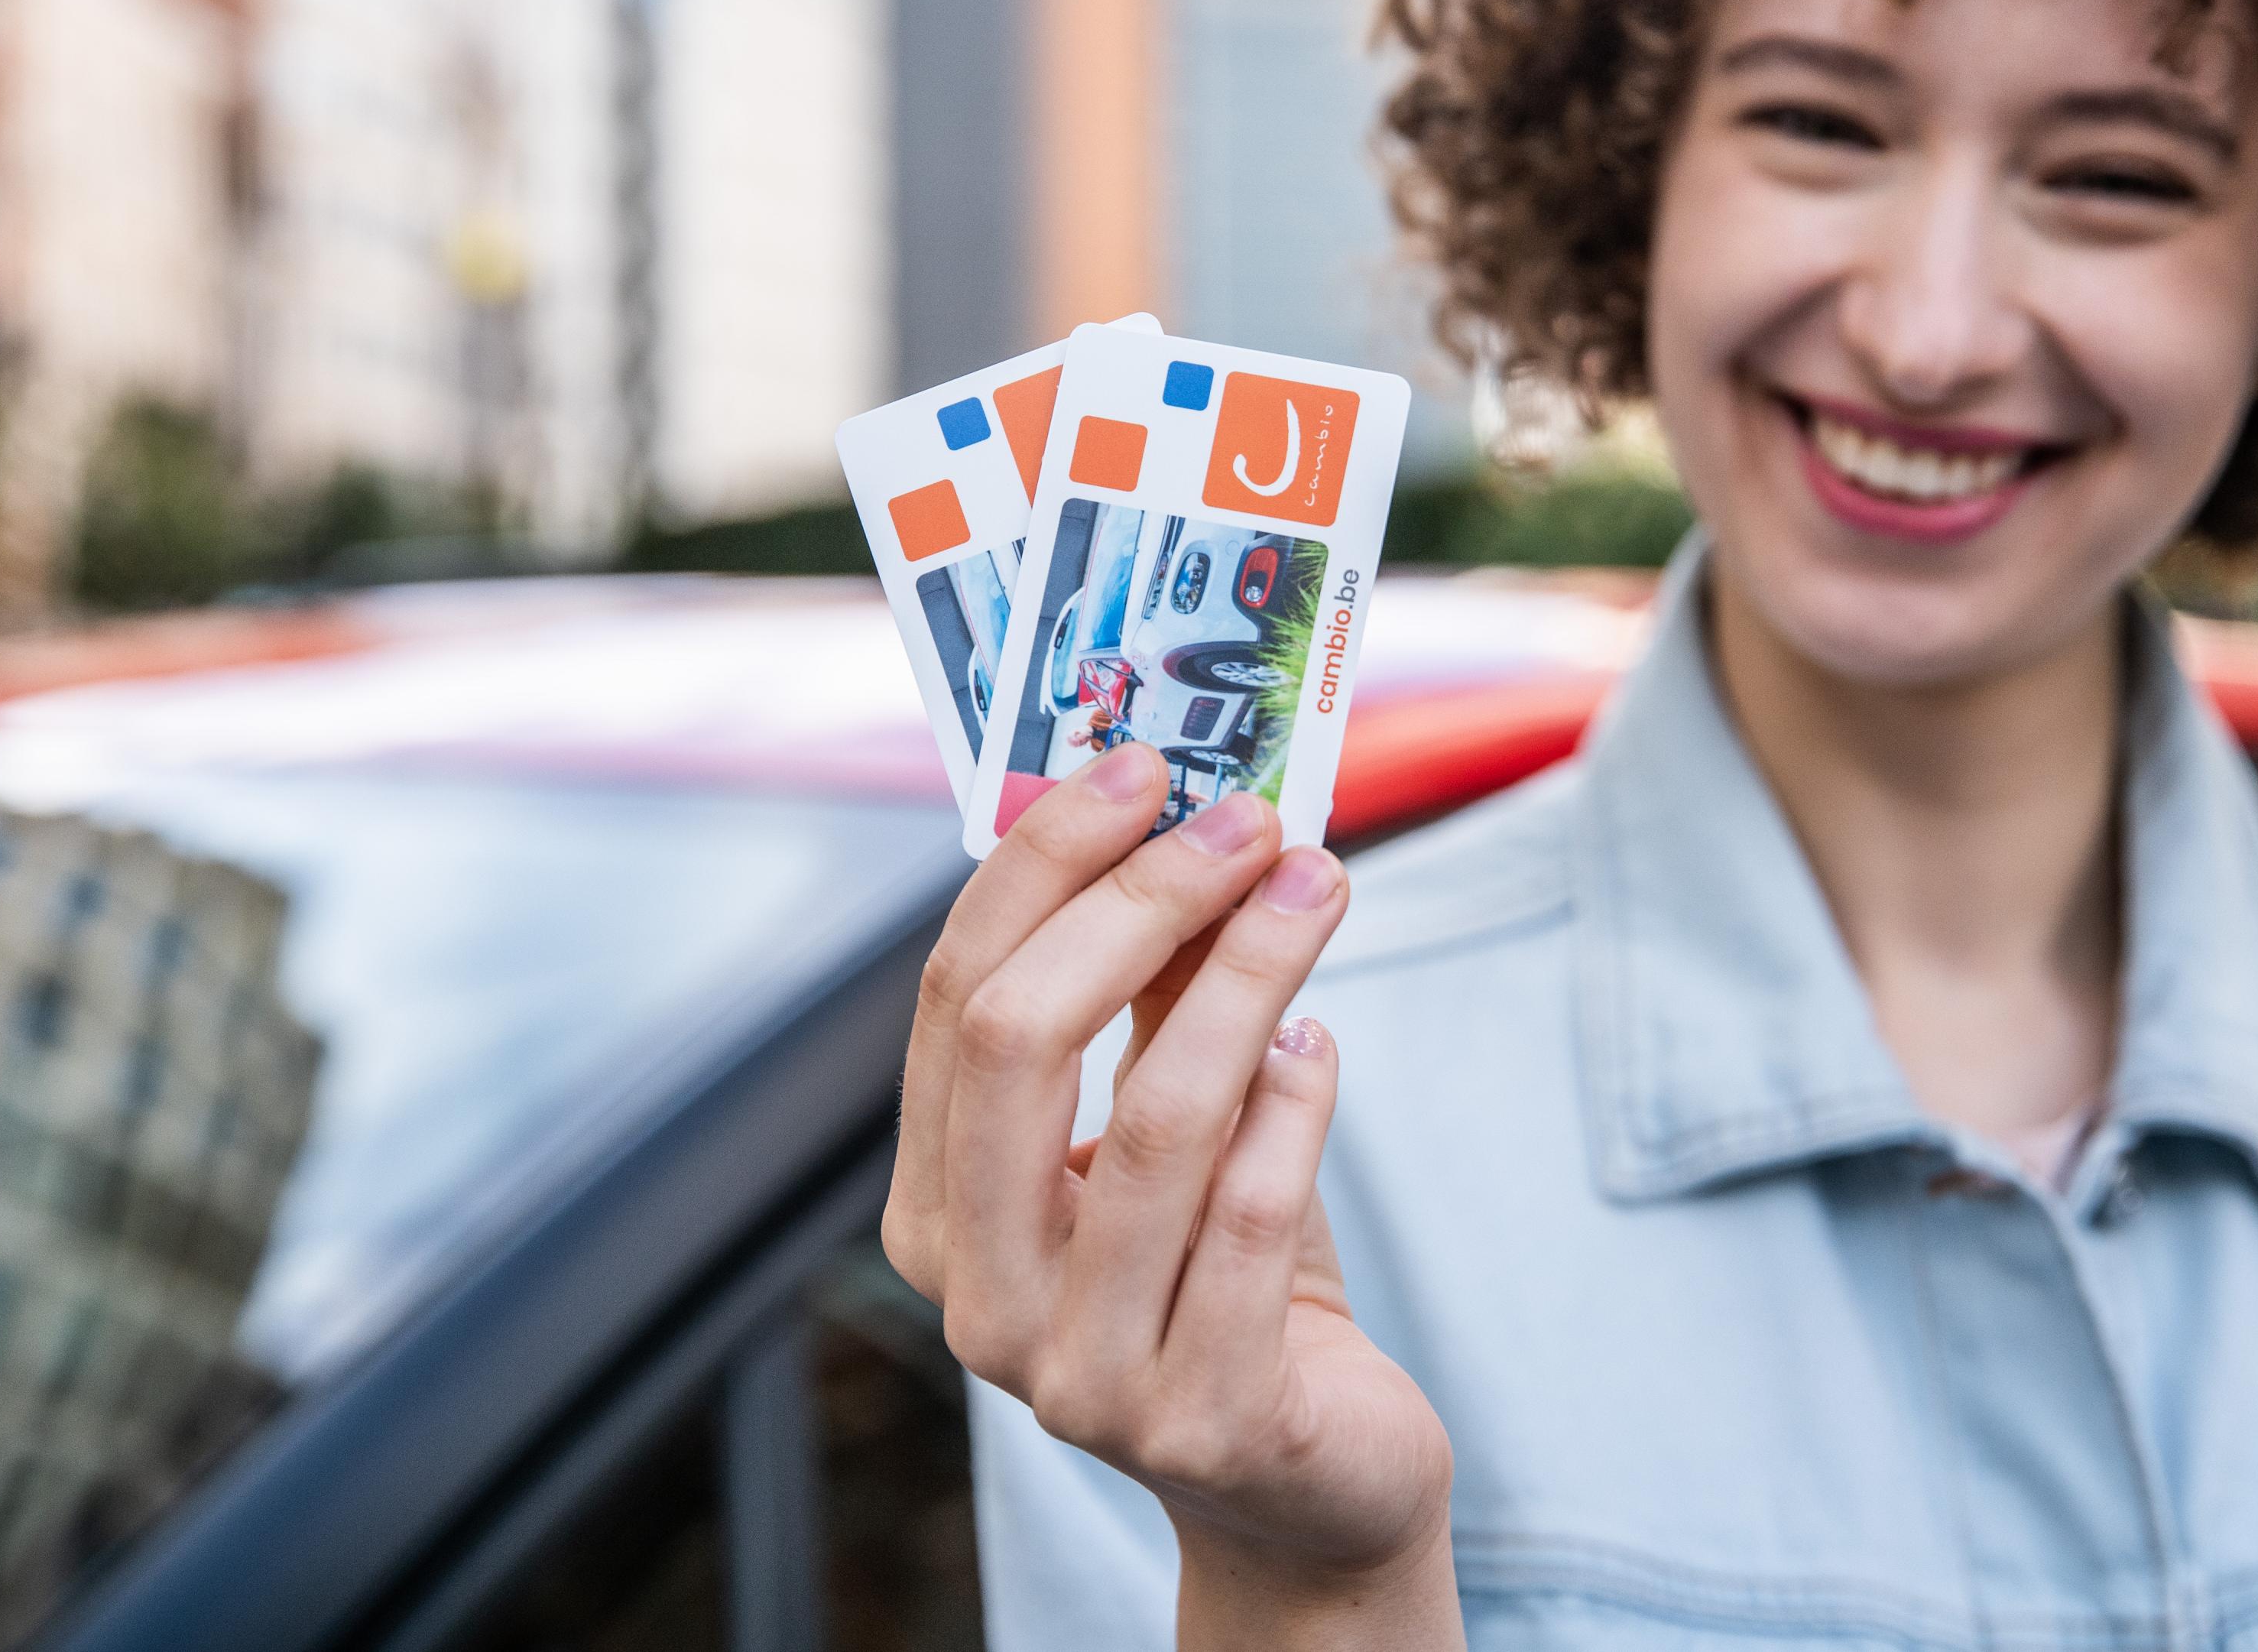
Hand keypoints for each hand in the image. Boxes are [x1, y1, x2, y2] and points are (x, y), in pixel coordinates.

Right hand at [882, 744, 1461, 1646]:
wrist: (1309, 1487)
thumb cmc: (1227, 1278)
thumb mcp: (1168, 1127)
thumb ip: (1150, 999)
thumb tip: (1174, 817)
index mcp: (934, 1219)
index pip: (955, 1004)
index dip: (1043, 867)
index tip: (1140, 769)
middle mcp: (980, 1304)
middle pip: (1018, 1043)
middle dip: (1138, 902)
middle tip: (1244, 818)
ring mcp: (1081, 1378)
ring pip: (1156, 1118)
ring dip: (1247, 973)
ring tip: (1315, 886)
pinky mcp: (1205, 1420)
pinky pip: (1251, 1217)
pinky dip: (1296, 1103)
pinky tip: (1323, 1038)